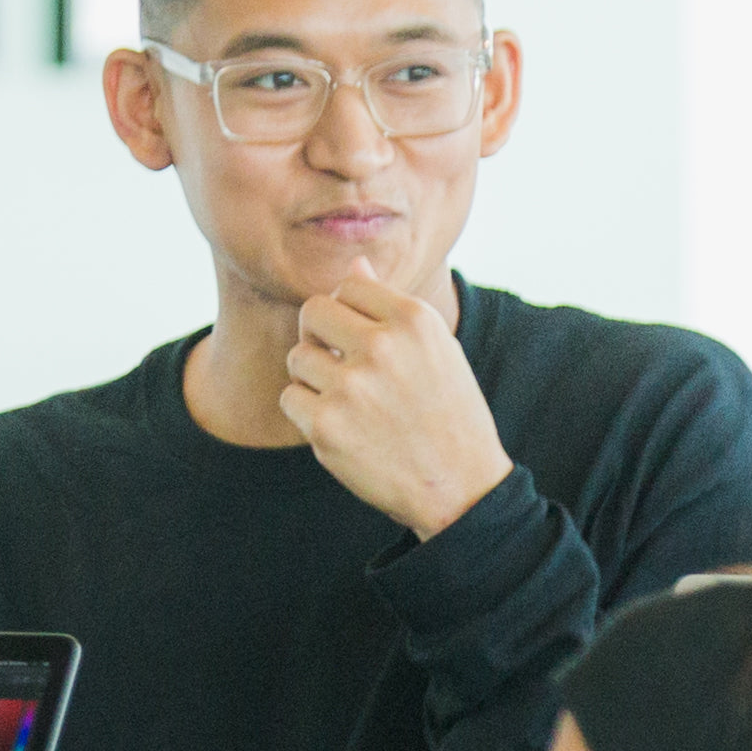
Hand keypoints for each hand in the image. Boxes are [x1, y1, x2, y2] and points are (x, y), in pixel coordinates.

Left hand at [279, 264, 513, 536]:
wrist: (460, 487)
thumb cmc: (447, 413)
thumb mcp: (436, 349)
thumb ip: (390, 306)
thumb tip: (353, 263)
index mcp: (414, 319)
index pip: (350, 284)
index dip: (348, 311)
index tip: (361, 338)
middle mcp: (382, 346)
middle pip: (312, 311)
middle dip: (320, 335)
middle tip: (340, 364)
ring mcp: (351, 386)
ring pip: (297, 357)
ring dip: (314, 378)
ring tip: (350, 402)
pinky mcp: (326, 425)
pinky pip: (290, 398)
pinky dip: (308, 413)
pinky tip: (342, 427)